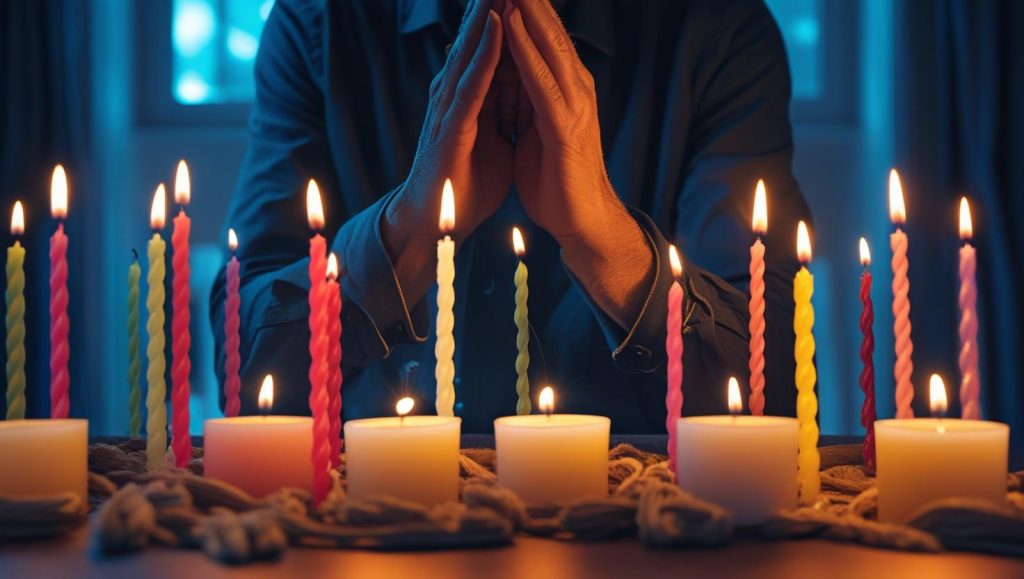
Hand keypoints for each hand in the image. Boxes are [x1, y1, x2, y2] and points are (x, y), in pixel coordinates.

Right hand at [383, 1, 510, 299]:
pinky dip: (484, 55)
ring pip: (470, 51)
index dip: (502, 13)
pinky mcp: (450, 130)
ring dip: (487, 13)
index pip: (486, 46)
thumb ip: (501, 111)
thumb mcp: (492, 139)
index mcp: (468, 98)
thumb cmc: (464, 184)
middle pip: (475, 38)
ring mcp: (449, 110)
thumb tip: (518, 94)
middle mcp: (454, 95)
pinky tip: (496, 29)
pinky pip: (472, 85)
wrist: (438, 225)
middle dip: (491, 1)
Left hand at [503, 0, 652, 327]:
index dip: (526, 3)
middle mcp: (575, 88)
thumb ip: (530, 97)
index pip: (545, 35)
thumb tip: (513, 73)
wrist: (581, 221)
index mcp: (565, 88)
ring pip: (548, 48)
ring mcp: (574, 106)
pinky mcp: (565, 129)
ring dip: (526, 11)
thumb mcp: (538, 127)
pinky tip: (508, 29)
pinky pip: (541, 84)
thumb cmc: (557, 178)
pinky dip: (524, 54)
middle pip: (549, 30)